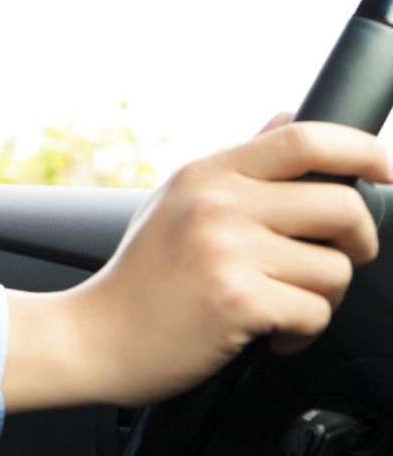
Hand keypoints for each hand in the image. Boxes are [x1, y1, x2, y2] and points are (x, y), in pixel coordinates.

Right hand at [3, 117, 386, 410]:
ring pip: (335, 270)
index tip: (386, 169)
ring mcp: (227, 251)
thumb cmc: (138, 277)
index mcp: (207, 174)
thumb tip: (285, 118)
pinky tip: (264, 335)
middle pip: (342, 205)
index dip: (362, 149)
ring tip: (278, 306)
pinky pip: (315, 314)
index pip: (304, 139)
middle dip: (358, 242)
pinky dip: (298, 334)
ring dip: (320, 298)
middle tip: (333, 261)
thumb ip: (237, 164)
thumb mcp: (175, 201)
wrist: (93, 337)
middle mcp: (217, 204)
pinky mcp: (237, 300)